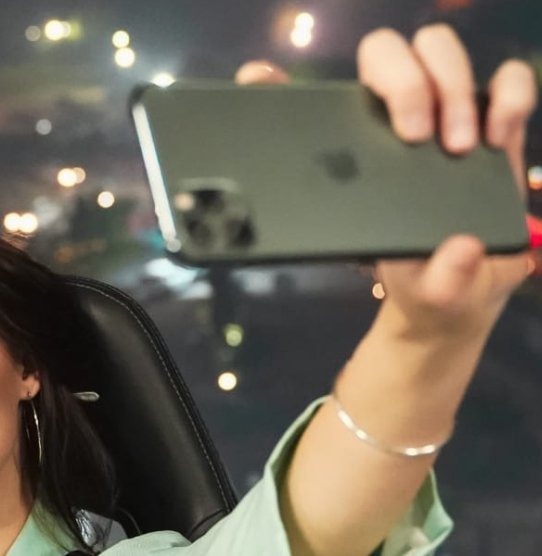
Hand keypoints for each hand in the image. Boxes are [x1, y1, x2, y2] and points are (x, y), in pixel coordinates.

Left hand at [237, 26, 537, 343]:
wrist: (465, 291)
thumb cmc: (422, 281)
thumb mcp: (421, 289)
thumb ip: (438, 277)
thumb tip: (463, 248)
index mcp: (348, 158)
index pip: (309, 103)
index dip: (275, 82)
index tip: (261, 80)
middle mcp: (390, 125)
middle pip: (384, 54)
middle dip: (403, 82)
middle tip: (415, 138)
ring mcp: (442, 117)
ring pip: (437, 51)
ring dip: (452, 86)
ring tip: (460, 148)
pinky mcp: (490, 122)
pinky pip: (505, 81)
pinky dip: (507, 95)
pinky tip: (497, 137)